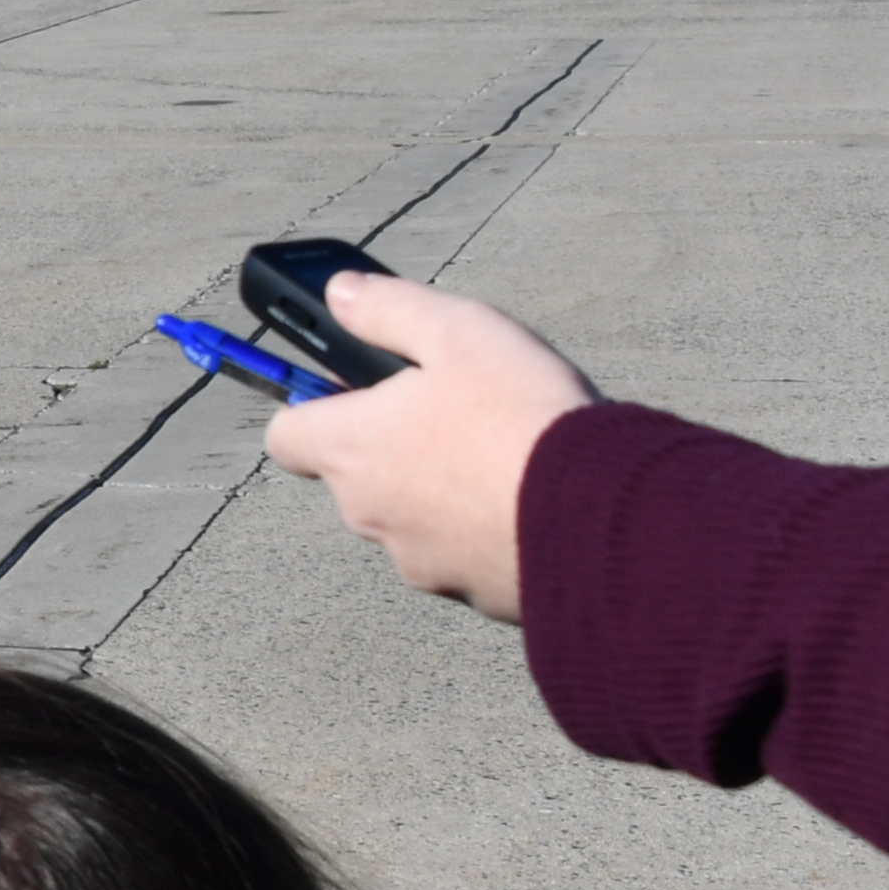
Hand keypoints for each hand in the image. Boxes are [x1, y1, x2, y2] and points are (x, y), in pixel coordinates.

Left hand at [260, 273, 600, 626]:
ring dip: (440, 488)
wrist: (601, 519)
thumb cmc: (522, 417)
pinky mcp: (469, 595)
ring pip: (411, 515)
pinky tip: (532, 500)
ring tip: (505, 453)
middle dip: (394, 442)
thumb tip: (338, 294)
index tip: (354, 389)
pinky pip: (462, 553)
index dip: (313, 406)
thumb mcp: (457, 331)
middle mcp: (370, 513)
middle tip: (455, 409)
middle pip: (356, 473)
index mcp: (352, 448)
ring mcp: (418, 560)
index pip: (287, 435)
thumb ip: (388, 309)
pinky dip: (483, 528)